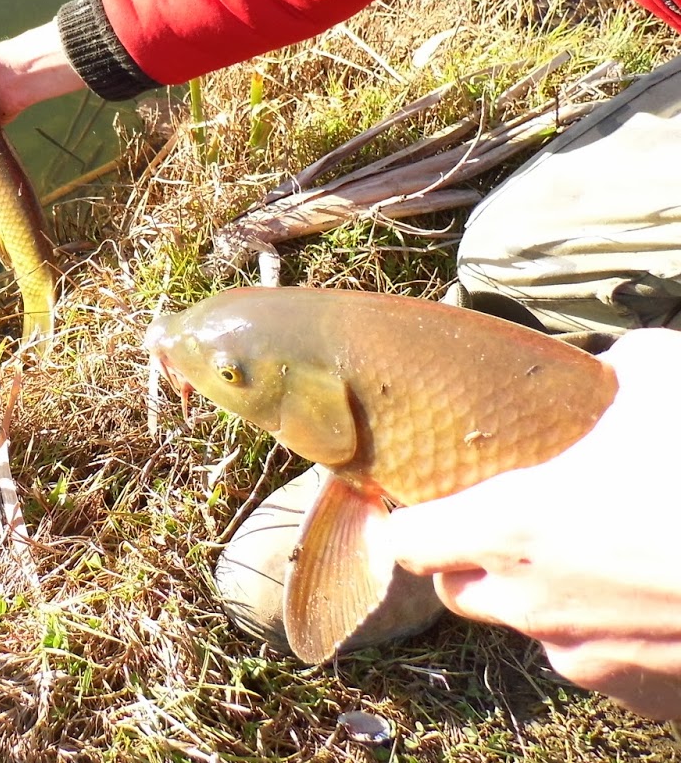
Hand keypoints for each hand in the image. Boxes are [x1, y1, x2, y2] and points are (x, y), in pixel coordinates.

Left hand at [387, 328, 680, 718]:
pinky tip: (645, 590)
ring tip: (593, 552)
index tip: (420, 499)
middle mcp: (531, 601)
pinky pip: (599, 659)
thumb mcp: (659, 376)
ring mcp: (587, 655)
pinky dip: (608, 631)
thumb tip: (606, 373)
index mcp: (509, 528)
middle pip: (459, 590)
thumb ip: (609, 377)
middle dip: (469, 559)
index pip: (409, 540)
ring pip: (532, 628)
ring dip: (542, 596)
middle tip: (506, 522)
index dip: (408, 518)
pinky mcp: (642, 691)